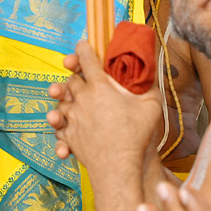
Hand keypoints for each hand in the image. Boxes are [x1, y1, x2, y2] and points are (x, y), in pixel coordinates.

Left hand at [46, 40, 161, 168]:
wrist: (119, 167)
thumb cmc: (136, 135)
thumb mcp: (151, 106)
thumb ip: (147, 87)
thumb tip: (147, 74)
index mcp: (99, 87)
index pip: (87, 59)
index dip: (84, 49)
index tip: (82, 43)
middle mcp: (81, 98)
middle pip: (71, 80)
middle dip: (74, 76)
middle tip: (79, 76)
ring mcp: (71, 117)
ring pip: (60, 102)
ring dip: (62, 99)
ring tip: (64, 99)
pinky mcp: (67, 134)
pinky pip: (59, 126)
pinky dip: (60, 126)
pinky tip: (64, 127)